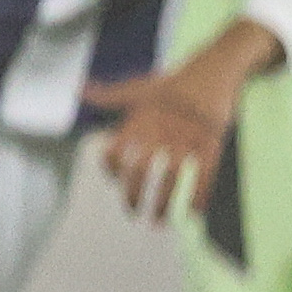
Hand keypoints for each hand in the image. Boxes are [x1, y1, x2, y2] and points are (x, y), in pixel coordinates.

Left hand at [84, 25, 278, 223]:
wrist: (212, 70)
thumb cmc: (172, 82)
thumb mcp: (137, 87)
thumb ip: (108, 95)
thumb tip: (79, 89)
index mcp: (139, 118)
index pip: (116, 148)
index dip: (110, 166)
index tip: (113, 179)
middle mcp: (160, 129)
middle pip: (142, 169)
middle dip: (135, 195)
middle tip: (133, 212)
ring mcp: (187, 136)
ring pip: (172, 176)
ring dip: (165, 202)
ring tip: (158, 221)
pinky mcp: (212, 140)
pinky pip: (206, 172)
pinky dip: (201, 194)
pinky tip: (195, 211)